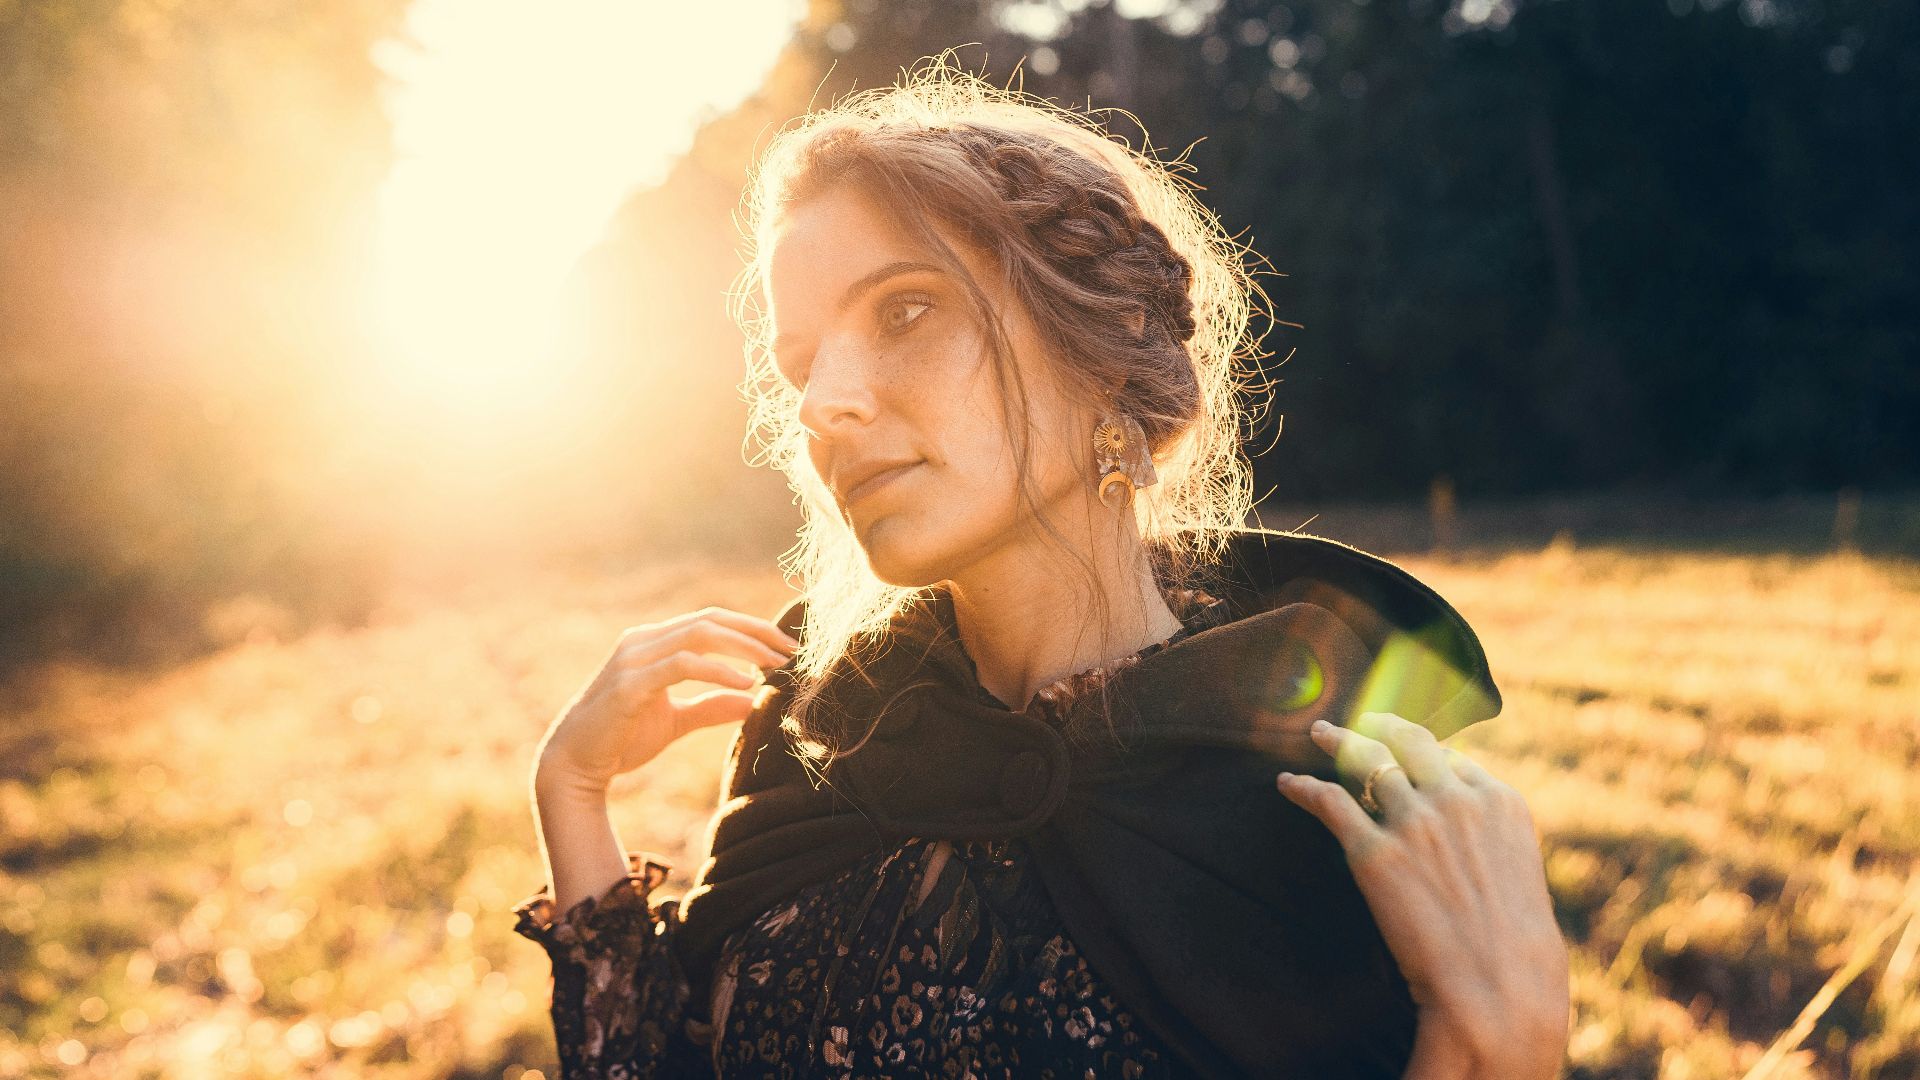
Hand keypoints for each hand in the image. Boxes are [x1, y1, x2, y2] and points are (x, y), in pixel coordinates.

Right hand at [534, 606, 799, 794]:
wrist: (575, 765)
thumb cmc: (621, 739)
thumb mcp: (675, 721)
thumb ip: (711, 706)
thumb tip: (752, 700)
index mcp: (653, 643)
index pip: (710, 621)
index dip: (750, 629)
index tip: (787, 646)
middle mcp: (642, 642)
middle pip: (709, 620)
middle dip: (755, 632)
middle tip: (791, 650)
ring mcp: (633, 659)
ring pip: (698, 635)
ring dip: (742, 647)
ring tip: (774, 666)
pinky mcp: (629, 684)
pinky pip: (681, 665)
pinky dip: (717, 670)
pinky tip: (745, 684)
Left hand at [1274, 712, 1569, 1075]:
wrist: (1498, 987)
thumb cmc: (1514, 950)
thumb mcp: (1519, 876)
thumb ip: (1491, 843)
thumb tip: (1468, 842)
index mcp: (1500, 802)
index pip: (1453, 759)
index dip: (1427, 753)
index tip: (1408, 750)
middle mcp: (1455, 799)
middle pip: (1410, 743)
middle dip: (1384, 724)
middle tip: (1364, 719)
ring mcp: (1412, 821)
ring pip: (1366, 759)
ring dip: (1338, 741)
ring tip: (1320, 732)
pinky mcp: (1372, 851)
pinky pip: (1328, 801)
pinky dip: (1303, 787)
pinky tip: (1287, 783)